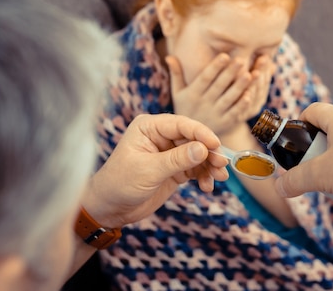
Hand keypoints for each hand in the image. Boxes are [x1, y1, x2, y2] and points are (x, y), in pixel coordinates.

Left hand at [84, 114, 228, 227]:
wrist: (110, 208)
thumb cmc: (120, 183)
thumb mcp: (148, 170)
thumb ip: (177, 159)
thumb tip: (203, 149)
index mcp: (149, 127)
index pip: (181, 124)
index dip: (201, 133)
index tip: (216, 144)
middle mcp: (161, 136)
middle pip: (193, 138)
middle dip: (209, 152)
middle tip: (222, 165)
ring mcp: (169, 153)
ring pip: (198, 154)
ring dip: (210, 165)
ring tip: (219, 178)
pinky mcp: (174, 169)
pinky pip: (195, 168)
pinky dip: (204, 176)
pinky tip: (208, 186)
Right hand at [167, 53, 273, 136]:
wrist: (194, 137)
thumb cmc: (187, 107)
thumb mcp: (178, 93)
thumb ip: (176, 74)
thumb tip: (169, 56)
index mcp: (193, 94)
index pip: (205, 79)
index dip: (215, 67)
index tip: (225, 55)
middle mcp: (204, 104)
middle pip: (219, 87)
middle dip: (230, 73)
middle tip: (241, 60)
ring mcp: (215, 115)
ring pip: (229, 99)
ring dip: (240, 87)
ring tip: (251, 74)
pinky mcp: (225, 123)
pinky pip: (235, 113)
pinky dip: (242, 105)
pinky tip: (250, 94)